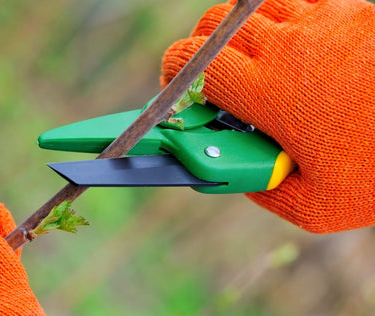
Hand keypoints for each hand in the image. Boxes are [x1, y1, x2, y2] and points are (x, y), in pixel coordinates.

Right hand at [161, 0, 374, 232]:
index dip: (172, 74)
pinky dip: (278, 21)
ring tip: (254, 62)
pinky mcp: (345, 7)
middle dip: (199, 53)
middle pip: (211, 27)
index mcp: (269, 93)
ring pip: (247, 9)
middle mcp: (287, 45)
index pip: (192, 63)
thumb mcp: (319, 205)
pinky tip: (295, 48)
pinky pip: (292, 1)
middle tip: (214, 80)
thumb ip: (262, 189)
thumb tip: (232, 169)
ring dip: (237, 35)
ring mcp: (318, 19)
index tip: (174, 89)